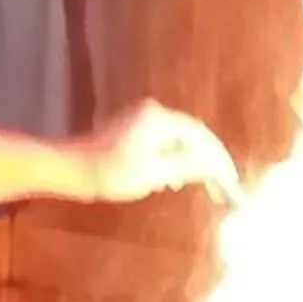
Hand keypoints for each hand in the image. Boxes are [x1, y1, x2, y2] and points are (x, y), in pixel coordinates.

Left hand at [74, 101, 240, 203]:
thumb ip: (188, 166)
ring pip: (178, 141)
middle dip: (208, 162)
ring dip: (191, 163)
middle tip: (223, 188)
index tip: (231, 182)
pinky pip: (164, 143)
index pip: (201, 136)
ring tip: (202, 186)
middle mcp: (153, 113)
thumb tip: (215, 165)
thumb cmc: (111, 172)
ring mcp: (142, 119)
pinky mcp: (133, 129)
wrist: (71, 168)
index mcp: (160, 119)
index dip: (219, 160)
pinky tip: (172, 180)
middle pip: (192, 136)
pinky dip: (174, 160)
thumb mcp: (154, 173)